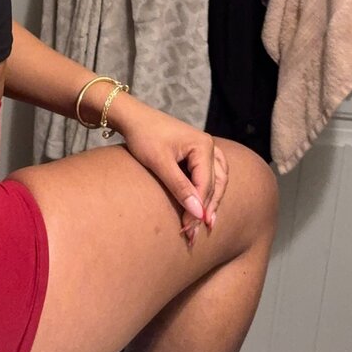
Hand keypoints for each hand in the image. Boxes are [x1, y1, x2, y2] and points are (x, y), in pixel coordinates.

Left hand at [112, 95, 228, 246]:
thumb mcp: (159, 162)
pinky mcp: (198, 153)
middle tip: (195, 233)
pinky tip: (204, 207)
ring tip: (206, 225)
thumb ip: (179, 187)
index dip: (199, 208)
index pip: (206, 184)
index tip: (189, 229)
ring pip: (218, 181)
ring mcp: (206, 148)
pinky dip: (208, 192)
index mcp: (202, 145)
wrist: (133, 118)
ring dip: (212, 202)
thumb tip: (197, 212)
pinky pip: (211, 175)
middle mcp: (209, 146)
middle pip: (216, 184)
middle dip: (206, 209)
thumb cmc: (144, 136)